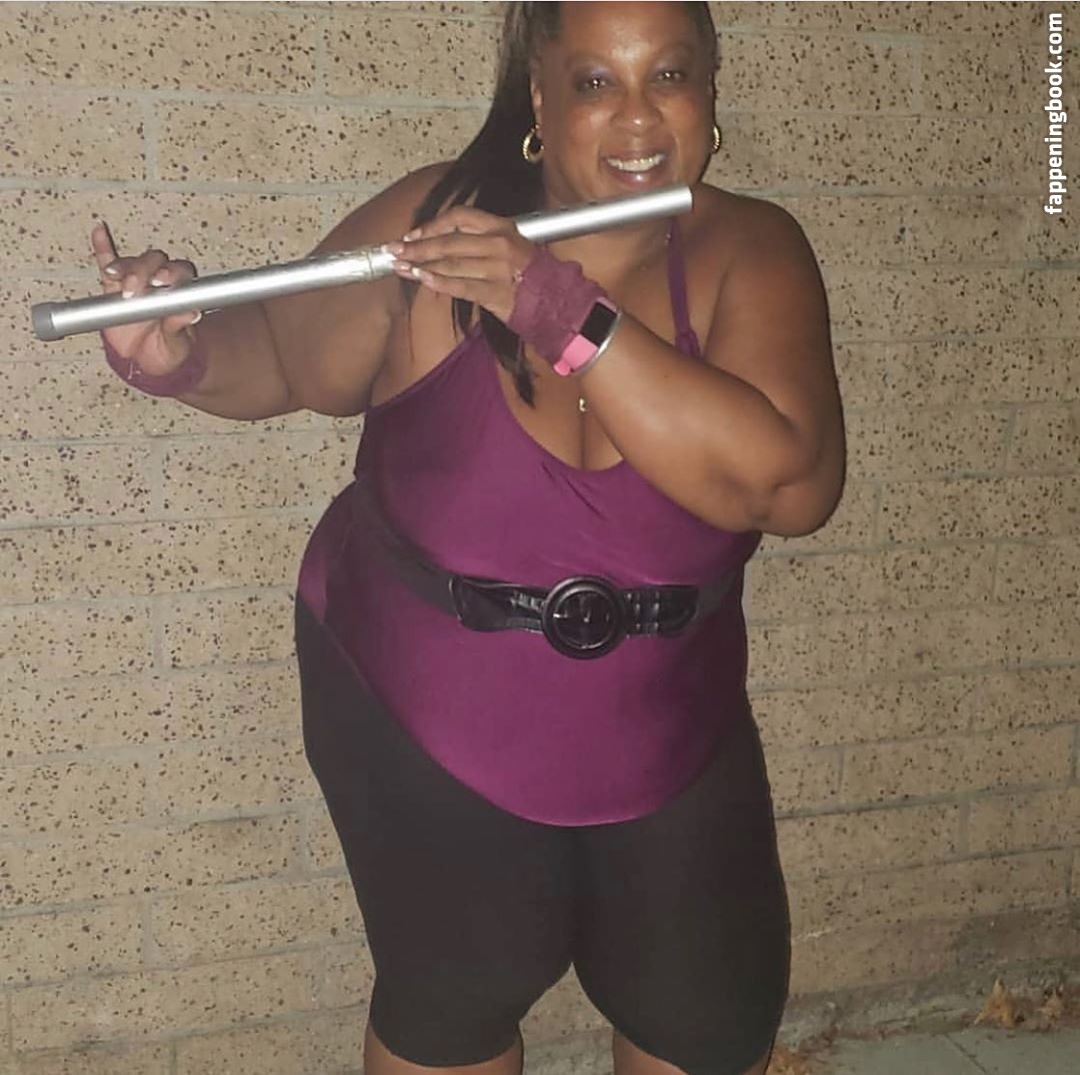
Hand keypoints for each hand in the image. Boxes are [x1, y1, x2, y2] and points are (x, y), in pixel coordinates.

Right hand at [91, 220, 201, 375]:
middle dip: (143, 270)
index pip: (178, 272)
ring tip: (115, 274)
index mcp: (179, 292)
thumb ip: (179, 326)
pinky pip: (107, 262)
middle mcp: (159, 281)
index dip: (170, 273)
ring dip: (123, 266)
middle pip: (153, 262)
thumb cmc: (167, 348)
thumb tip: (191, 313)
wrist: (145, 360)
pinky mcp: (114, 287)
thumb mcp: (177, 343)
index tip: (160, 280)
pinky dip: (103, 247)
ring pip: (131, 263)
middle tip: (133, 286)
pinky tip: (99, 231)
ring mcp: (136, 281)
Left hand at [384, 205, 536, 324]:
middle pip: (448, 242)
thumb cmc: (531, 275)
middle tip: (394, 250)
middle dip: (417, 247)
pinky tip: (422, 281)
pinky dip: (439, 283)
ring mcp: (498, 269)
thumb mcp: (510, 246)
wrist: (558, 301)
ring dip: (421, 266)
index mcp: (502, 227)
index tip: (412, 234)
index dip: (432, 225)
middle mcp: (499, 244)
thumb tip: (441, 242)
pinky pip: (461, 286)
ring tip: (402, 267)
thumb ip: (479, 241)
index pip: (459, 217)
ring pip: (451, 264)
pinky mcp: (496, 293)